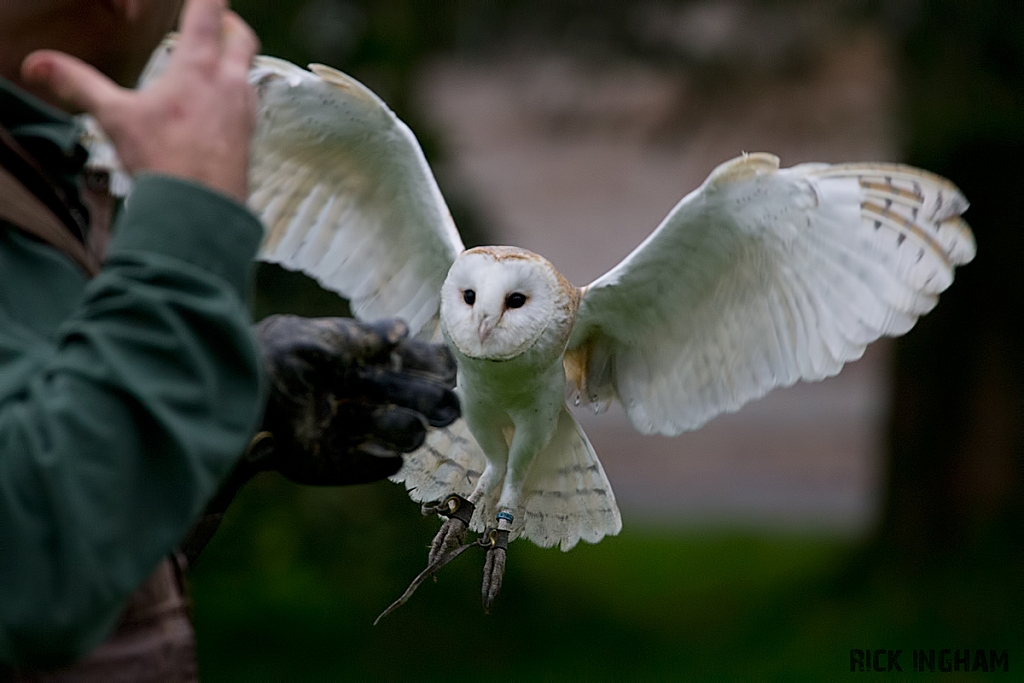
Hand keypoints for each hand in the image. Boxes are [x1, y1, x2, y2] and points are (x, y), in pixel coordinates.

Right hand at [21, 0, 258, 200]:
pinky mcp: (248, 137)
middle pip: (241, 37)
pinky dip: (235, 93)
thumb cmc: (165, 162)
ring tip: (212, 62)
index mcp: (199, 68)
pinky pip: (247, 104)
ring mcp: (244, 111)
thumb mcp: (115, 118)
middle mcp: (229, 84)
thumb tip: (38, 64)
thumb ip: (79, 84)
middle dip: (229, 22)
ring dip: (233, 59)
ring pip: (247, 71)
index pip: (209, 12)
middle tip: (214, 19)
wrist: (202, 212)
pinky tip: (218, 108)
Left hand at [253, 315, 459, 485]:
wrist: (246, 393)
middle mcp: (362, 394)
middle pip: (417, 398)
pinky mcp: (336, 460)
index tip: (448, 371)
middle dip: (434, 401)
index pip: (413, 363)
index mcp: (363, 361)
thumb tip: (404, 329)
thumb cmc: (289, 355)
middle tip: (448, 408)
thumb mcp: (336, 337)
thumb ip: (372, 336)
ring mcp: (351, 429)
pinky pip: (375, 465)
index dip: (434, 367)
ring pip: (404, 431)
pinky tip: (386, 454)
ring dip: (407, 427)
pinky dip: (381, 459)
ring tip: (409, 428)